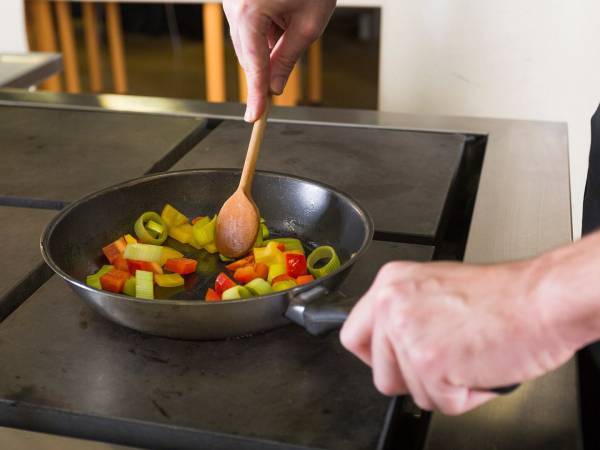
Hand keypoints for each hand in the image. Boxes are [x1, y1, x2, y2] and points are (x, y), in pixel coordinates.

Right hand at [223, 0, 335, 121]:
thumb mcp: (309, 23)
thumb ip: (288, 58)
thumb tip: (275, 87)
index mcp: (249, 11)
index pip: (253, 63)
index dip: (255, 93)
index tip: (255, 117)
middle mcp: (233, 5)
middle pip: (246, 55)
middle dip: (264, 70)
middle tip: (278, 85)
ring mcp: (231, 1)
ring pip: (247, 43)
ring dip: (267, 49)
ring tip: (292, 22)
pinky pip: (248, 27)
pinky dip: (265, 34)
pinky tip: (283, 18)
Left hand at [340, 258, 576, 414]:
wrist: (540, 300)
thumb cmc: (502, 296)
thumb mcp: (435, 286)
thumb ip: (405, 311)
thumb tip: (390, 341)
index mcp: (391, 283)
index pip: (353, 334)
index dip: (375, 356)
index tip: (391, 360)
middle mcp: (392, 305)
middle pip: (381, 373)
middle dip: (413, 377)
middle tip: (444, 362)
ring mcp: (408, 335)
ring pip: (411, 391)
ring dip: (443, 385)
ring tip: (468, 357)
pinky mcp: (430, 363)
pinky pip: (441, 403)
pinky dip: (465, 396)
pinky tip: (479, 368)